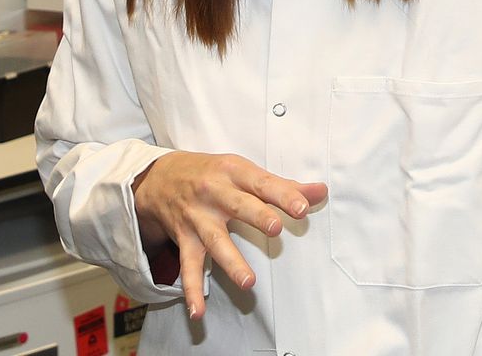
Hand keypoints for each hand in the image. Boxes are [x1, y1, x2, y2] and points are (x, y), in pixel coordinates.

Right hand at [132, 151, 328, 319]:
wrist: (160, 178)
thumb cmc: (213, 174)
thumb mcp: (244, 171)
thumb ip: (283, 186)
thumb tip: (321, 192)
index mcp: (234, 172)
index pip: (262, 183)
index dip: (283, 194)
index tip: (302, 207)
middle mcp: (214, 193)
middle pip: (238, 206)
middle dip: (257, 216)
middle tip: (275, 229)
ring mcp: (198, 218)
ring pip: (215, 240)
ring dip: (231, 261)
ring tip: (248, 282)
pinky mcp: (184, 239)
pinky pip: (188, 266)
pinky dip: (192, 289)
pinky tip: (199, 311)